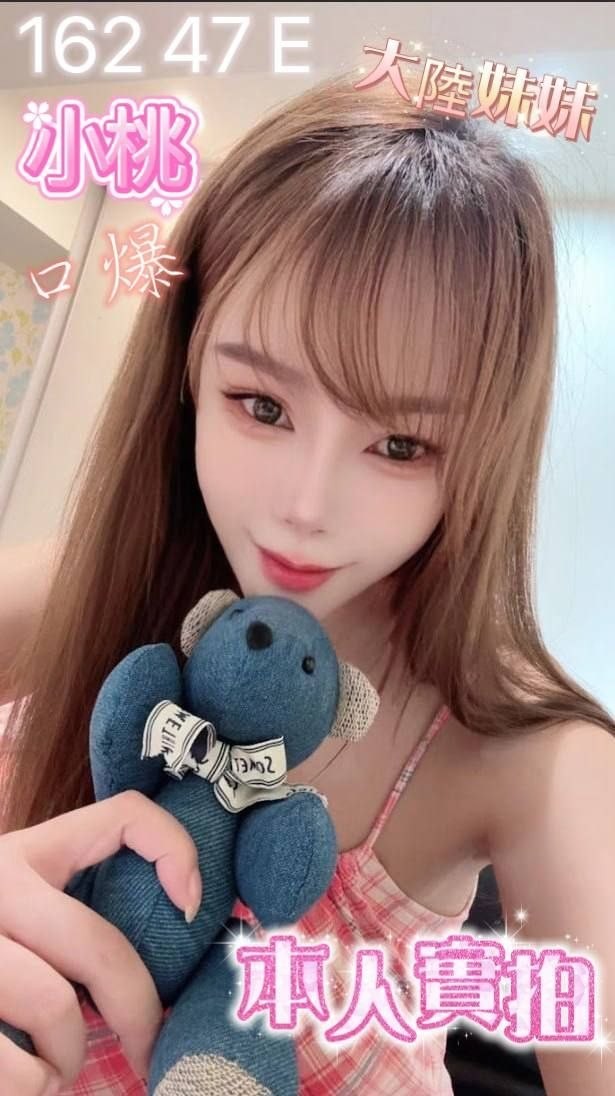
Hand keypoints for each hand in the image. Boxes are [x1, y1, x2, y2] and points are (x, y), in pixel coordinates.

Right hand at [0, 790, 201, 1094]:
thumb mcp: (17, 902)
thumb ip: (66, 911)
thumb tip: (175, 931)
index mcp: (26, 851)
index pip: (124, 816)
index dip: (176, 849)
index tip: (193, 906)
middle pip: (100, 949)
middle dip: (138, 1011)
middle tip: (147, 1045)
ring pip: (54, 1007)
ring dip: (70, 1058)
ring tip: (62, 1069)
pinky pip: (9, 1063)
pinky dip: (30, 1085)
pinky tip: (30, 1083)